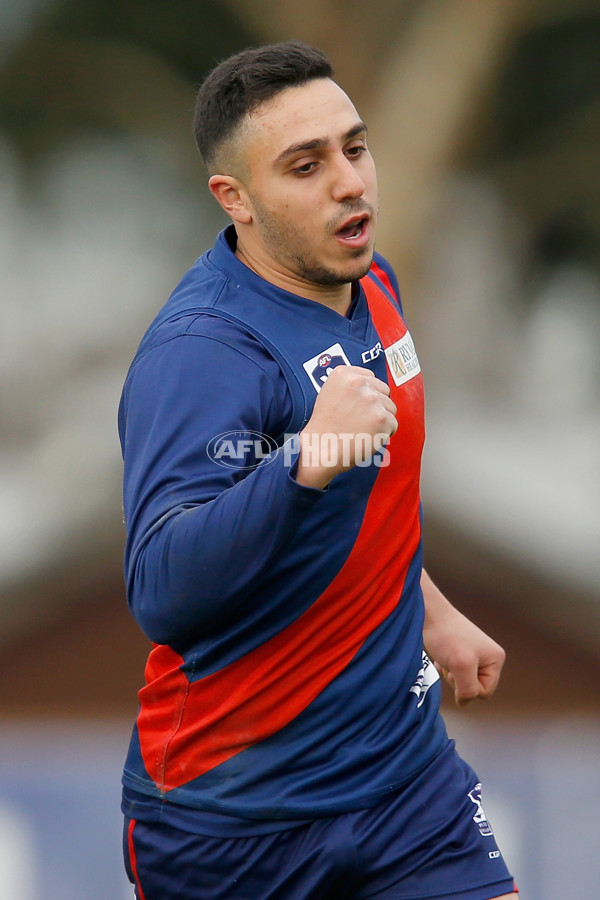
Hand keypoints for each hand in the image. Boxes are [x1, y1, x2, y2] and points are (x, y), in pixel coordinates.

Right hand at [295, 366, 396, 488]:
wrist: (321, 449)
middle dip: (376, 405)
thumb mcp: (329, 393)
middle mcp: (359, 382)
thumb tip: (370, 387)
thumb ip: (350, 385)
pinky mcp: (382, 418)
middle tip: (360, 419)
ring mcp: (372, 400)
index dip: (366, 394)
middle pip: (383, 391)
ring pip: (390, 408)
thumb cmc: (324, 427)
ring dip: (381, 419)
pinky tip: (368, 437)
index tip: (358, 406)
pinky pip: (393, 425)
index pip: (371, 378)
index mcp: (344, 373)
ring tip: (362, 429)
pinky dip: (384, 434)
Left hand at [421, 570, 505, 706]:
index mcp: (496, 659)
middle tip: (450, 662)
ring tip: (445, 656)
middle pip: (473, 688)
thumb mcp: (461, 666)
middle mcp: (488, 657)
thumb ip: (468, 689)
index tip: (457, 669)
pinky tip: (439, 656)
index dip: (467, 687)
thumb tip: (464, 702)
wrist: (427, 613)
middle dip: (458, 680)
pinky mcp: (459, 653)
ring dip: (450, 674)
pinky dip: (444, 668)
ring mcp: (473, 655)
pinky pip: (453, 673)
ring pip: (461, 681)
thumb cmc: (445, 636)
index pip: (484, 692)